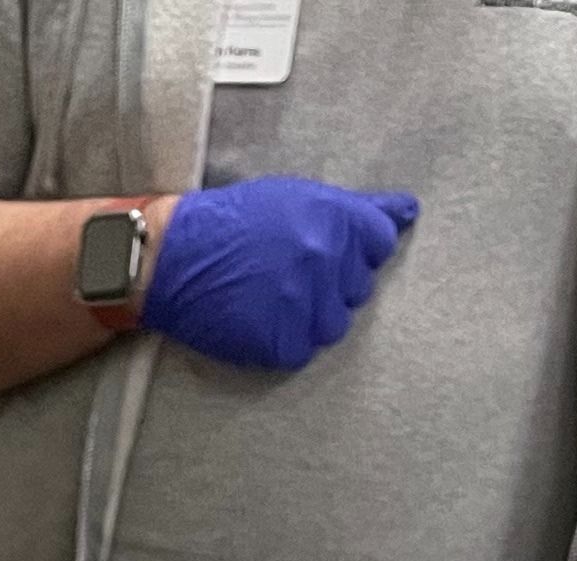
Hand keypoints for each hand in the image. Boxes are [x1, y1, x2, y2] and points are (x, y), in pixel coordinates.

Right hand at [143, 176, 417, 374]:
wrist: (168, 257)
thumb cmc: (232, 222)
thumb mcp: (294, 197)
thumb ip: (357, 209)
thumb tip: (408, 210)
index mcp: (331, 218)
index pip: (379, 241)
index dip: (353, 246)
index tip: (321, 245)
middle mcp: (323, 259)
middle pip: (358, 287)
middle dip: (330, 279)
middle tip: (284, 267)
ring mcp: (304, 304)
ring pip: (336, 323)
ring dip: (311, 312)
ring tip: (269, 292)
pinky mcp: (283, 343)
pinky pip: (304, 347)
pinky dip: (284, 336)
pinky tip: (256, 313)